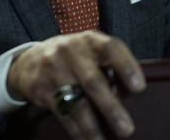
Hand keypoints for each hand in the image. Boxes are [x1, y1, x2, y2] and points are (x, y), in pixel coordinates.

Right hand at [6, 31, 144, 139]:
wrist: (30, 60)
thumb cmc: (73, 58)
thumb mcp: (90, 53)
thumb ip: (108, 68)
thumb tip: (127, 96)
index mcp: (90, 40)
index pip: (111, 49)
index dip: (126, 67)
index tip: (139, 88)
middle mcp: (70, 51)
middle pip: (92, 81)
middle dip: (110, 108)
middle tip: (127, 129)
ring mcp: (53, 68)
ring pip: (76, 102)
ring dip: (92, 127)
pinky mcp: (41, 87)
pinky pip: (62, 113)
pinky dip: (76, 130)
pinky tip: (86, 139)